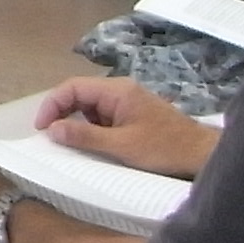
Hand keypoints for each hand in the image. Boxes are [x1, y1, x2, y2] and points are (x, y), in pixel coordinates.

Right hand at [34, 75, 217, 178]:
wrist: (202, 155)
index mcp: (117, 91)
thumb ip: (85, 136)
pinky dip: (92, 128)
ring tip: (70, 144)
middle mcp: (121, 90)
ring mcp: (128, 102)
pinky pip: (104, 117)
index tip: (42, 129)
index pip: (73, 87)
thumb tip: (52, 129)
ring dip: (77, 122)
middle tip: (51, 137)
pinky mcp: (134, 115)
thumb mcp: (121, 146)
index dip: (52, 105)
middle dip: (61, 112)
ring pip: (91, 106)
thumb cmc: (164, 149)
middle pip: (80, 93)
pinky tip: (92, 145)